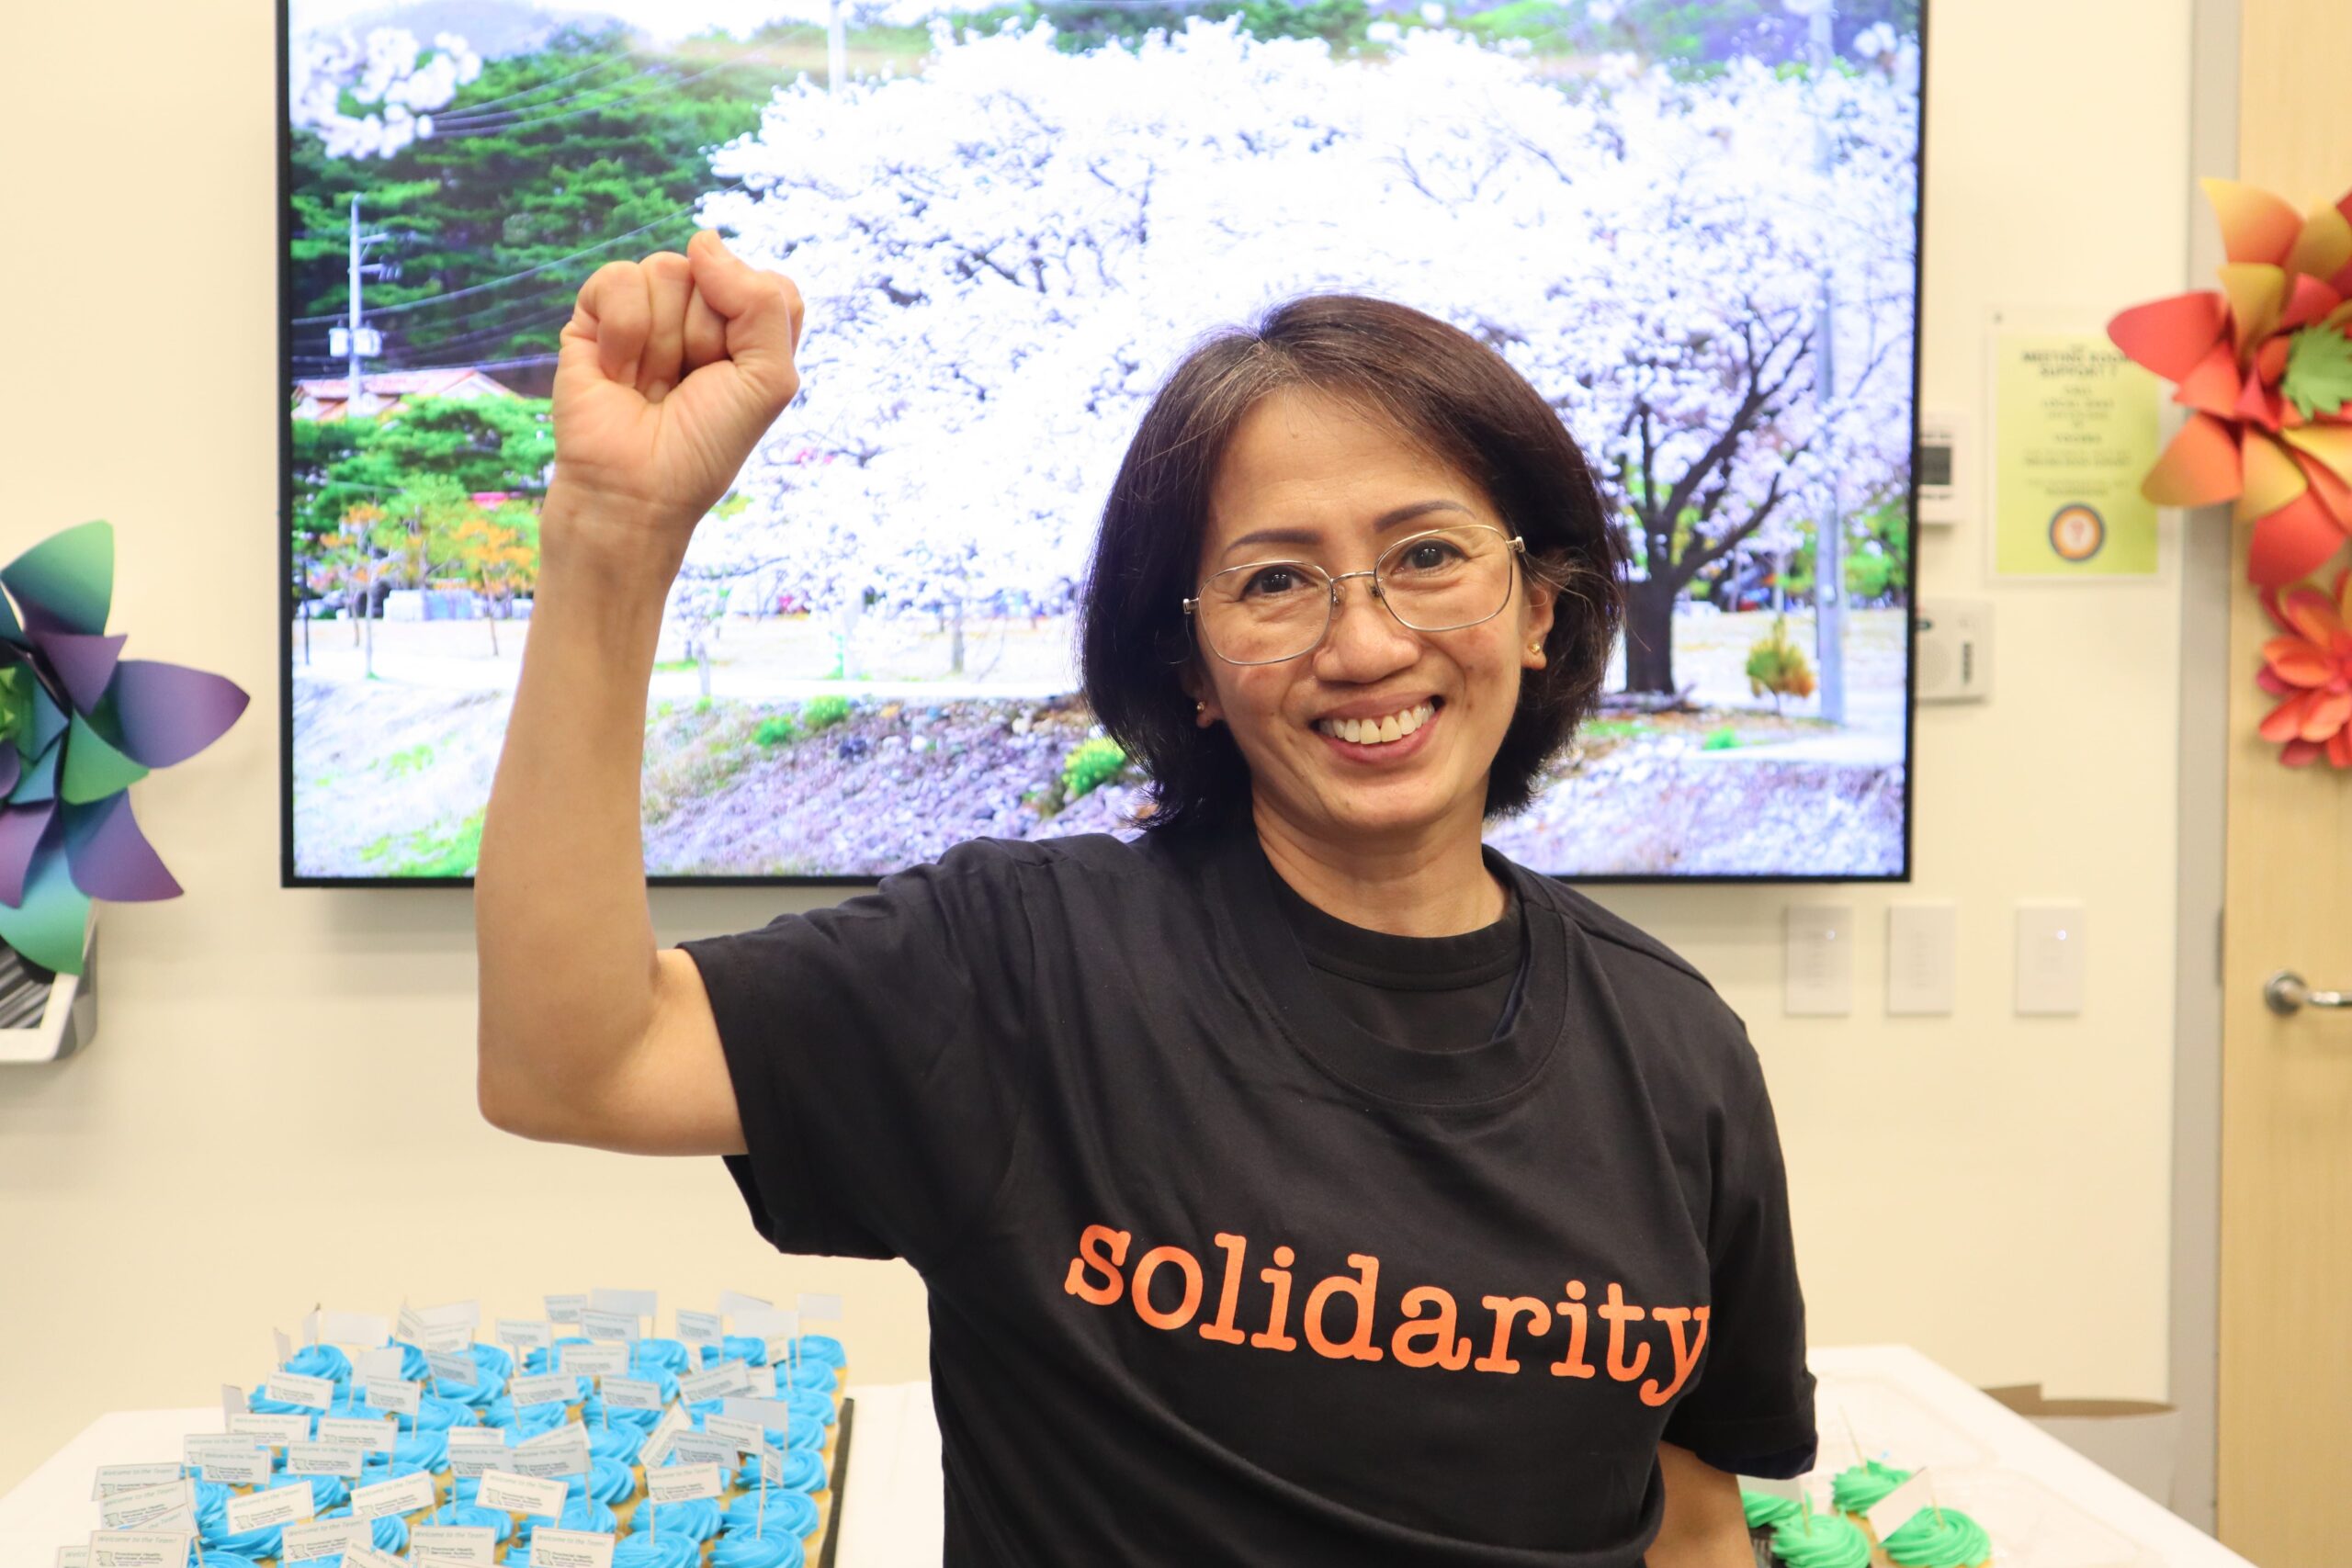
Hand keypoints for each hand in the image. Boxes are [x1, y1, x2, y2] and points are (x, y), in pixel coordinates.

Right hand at [547, 228, 804, 562]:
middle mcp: (698, 312)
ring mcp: (646, 309)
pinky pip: (619, 279)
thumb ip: (764, 302)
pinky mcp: (594, 314)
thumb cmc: (705, 445)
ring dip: (663, 340)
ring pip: (668, 270)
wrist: (635, 489)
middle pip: (715, 273)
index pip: (768, 284)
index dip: (753, 327)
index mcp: (747, 329)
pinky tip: (616, 371)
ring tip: (649, 383)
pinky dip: (623, 331)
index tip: (734, 377)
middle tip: (687, 386)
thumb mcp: (769, 380)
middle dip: (705, 337)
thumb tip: (702, 240)